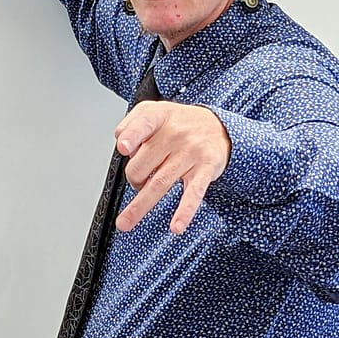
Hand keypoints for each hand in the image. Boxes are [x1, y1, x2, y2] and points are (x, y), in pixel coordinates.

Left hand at [114, 102, 231, 233]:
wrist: (217, 126)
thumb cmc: (179, 123)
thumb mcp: (153, 111)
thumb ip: (130, 125)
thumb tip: (121, 144)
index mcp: (159, 117)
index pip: (143, 124)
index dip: (131, 137)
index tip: (124, 148)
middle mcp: (175, 134)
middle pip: (143, 164)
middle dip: (133, 179)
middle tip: (136, 181)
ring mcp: (191, 153)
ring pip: (160, 183)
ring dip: (140, 206)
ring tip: (126, 223)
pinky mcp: (205, 170)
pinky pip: (194, 194)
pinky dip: (185, 211)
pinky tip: (176, 226)